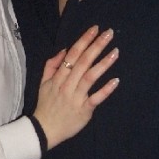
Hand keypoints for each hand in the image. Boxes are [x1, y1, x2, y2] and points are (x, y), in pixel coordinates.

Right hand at [33, 26, 118, 149]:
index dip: (83, 41)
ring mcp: (76, 97)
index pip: (72, 55)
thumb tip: (65, 50)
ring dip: (103, 64)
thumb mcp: (43, 83)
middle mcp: (67, 85)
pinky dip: (106, 90)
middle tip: (109, 33)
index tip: (94, 29)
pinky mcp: (84, 110)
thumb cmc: (46, 105)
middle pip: (83, 62)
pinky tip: (116, 80)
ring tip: (116, 52)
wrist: (44, 130)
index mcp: (58, 77)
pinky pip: (96, 98)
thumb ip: (52, 65)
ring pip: (90, 77)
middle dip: (96, 46)